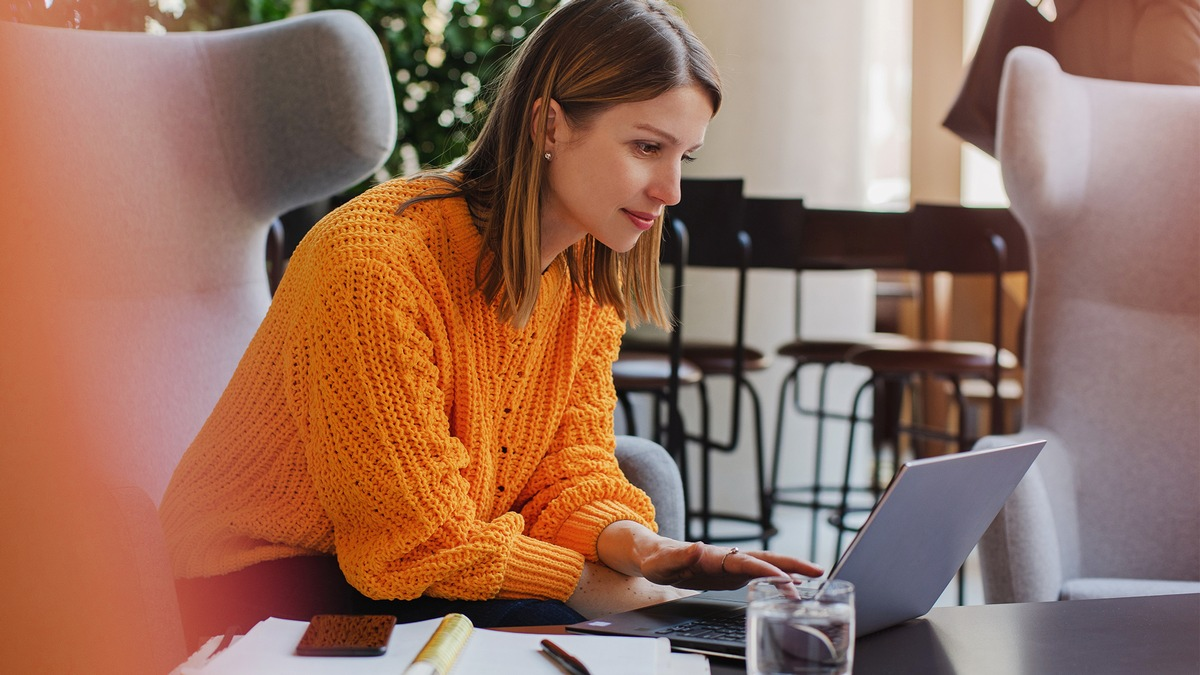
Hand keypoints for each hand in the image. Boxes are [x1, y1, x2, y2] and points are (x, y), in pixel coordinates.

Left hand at [595, 521, 822, 590]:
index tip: (786, 579)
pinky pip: (759, 577)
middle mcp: (728, 558)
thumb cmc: (656, 559)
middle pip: (765, 560)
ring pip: (766, 567)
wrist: (653, 555)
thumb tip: (698, 547)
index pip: (746, 563)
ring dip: (790, 573)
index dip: (766, 571)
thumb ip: (679, 555)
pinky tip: (793, 588)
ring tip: (815, 582)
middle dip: (791, 565)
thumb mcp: (661, 561)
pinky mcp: (731, 574)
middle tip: (818, 572)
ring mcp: (731, 565)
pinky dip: (778, 581)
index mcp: (714, 556)